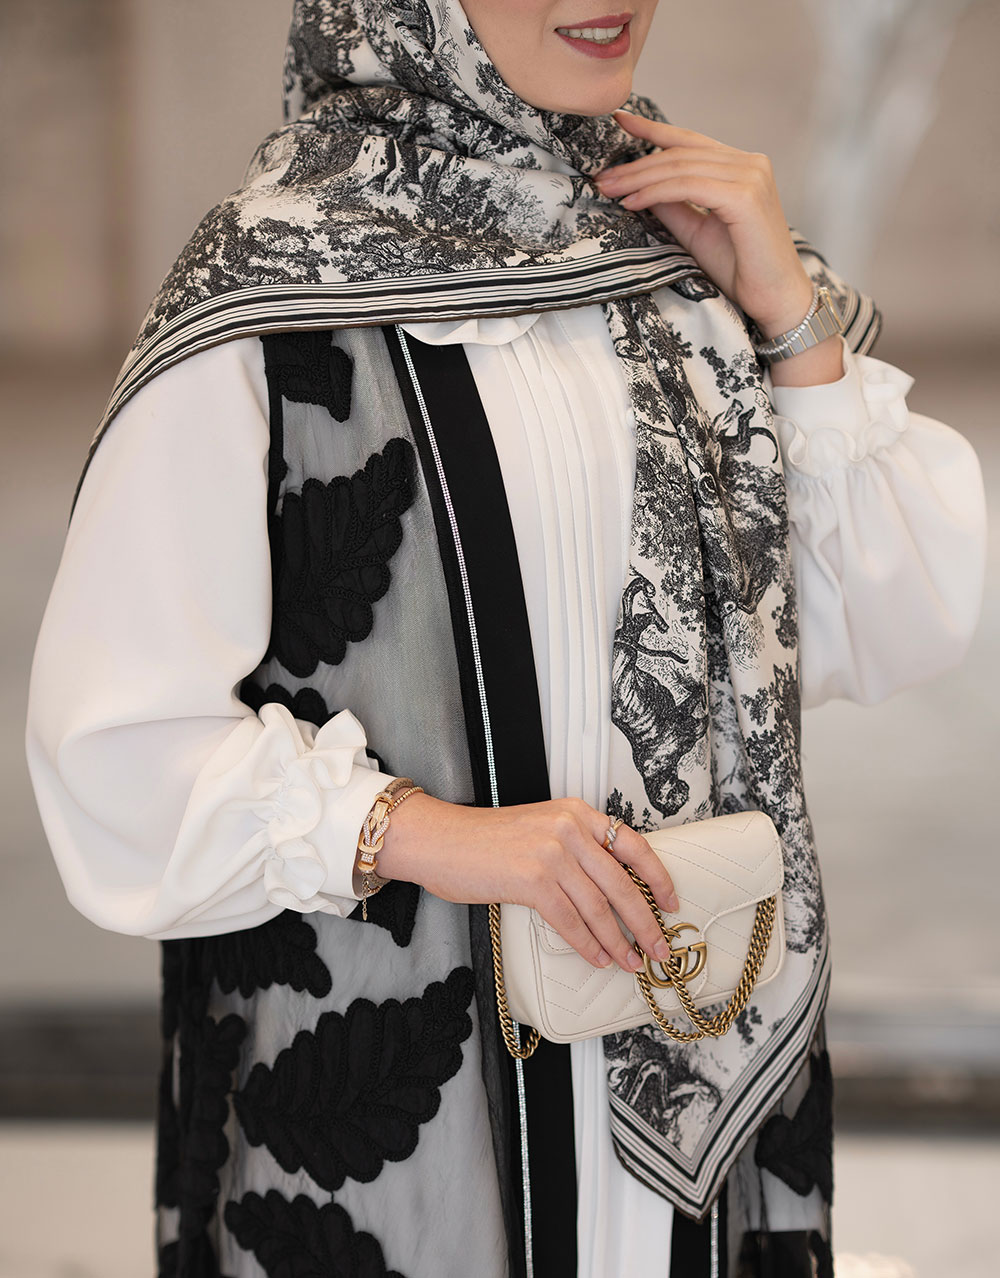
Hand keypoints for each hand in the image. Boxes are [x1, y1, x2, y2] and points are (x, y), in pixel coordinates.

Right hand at [376, 794, 679, 974]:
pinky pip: (570, 921)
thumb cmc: (485, 840)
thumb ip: (576, 848)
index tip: (671, 901)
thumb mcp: (541, 829)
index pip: (633, 845)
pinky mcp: (531, 880)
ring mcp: (551, 853)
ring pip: (599, 907)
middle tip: (658, 946)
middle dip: (646, 921)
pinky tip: (597, 957)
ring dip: (618, 940)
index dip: (657, 877)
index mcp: (576, 813)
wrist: (440, 840)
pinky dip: (588, 944)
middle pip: (622, 883)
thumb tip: (611, 888)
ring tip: (630, 960)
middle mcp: (569, 828)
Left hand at [597, 111, 814, 338]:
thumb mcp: (696, 232)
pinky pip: (689, 186)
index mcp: (742, 167)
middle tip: (601, 176)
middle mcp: (750, 163)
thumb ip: (673, 205)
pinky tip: (632, 202)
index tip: (620, 121)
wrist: (774, 298)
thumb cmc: (741, 269)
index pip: (690, 142)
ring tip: (608, 188)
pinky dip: (656, 192)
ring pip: (681, 167)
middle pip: (680, 153)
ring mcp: (751, 176)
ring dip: (639, 178)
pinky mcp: (745, 196)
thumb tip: (640, 186)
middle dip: (636, 164)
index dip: (654, 130)